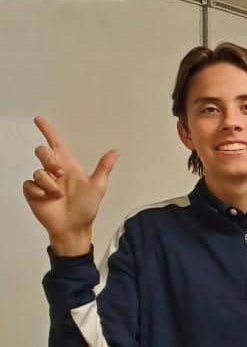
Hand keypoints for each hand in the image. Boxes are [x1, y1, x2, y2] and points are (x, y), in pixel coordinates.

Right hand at [22, 117, 118, 255]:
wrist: (74, 227)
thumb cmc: (86, 208)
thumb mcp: (98, 186)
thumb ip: (104, 167)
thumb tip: (116, 151)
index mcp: (69, 166)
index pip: (56, 143)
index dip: (47, 131)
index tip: (38, 119)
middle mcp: (54, 171)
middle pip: (43, 151)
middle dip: (49, 159)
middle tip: (59, 174)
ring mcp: (42, 181)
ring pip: (38, 170)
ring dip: (49, 183)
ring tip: (58, 195)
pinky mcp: (32, 192)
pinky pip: (29, 184)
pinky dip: (39, 191)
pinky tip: (47, 199)